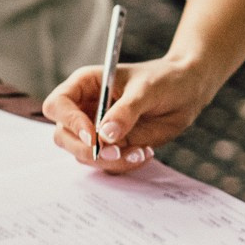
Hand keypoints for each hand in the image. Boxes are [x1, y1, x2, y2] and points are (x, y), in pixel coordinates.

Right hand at [43, 56, 219, 172]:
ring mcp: (96, 130)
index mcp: (85, 85)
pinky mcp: (111, 146)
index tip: (94, 136)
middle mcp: (84, 109)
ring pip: (84, 156)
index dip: (69, 122)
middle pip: (63, 136)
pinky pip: (106, 164)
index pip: (58, 105)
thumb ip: (126, 111)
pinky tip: (146, 152)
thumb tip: (105, 135)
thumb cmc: (164, 80)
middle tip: (118, 151)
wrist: (186, 92)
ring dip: (111, 160)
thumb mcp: (147, 90)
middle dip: (88, 150)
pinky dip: (124, 164)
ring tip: (142, 151)